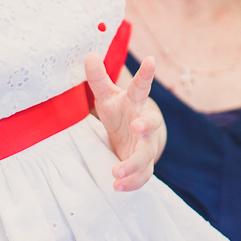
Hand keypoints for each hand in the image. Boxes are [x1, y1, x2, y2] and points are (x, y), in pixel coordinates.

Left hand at [85, 52, 162, 190]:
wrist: (136, 137)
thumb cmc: (121, 113)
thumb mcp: (107, 96)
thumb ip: (98, 78)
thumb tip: (89, 54)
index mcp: (135, 102)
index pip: (141, 86)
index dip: (146, 73)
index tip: (150, 60)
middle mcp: (143, 123)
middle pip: (151, 123)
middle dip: (147, 124)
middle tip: (137, 125)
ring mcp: (146, 145)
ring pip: (146, 155)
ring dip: (133, 165)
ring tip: (116, 173)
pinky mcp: (144, 165)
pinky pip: (143, 176)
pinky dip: (131, 183)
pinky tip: (117, 187)